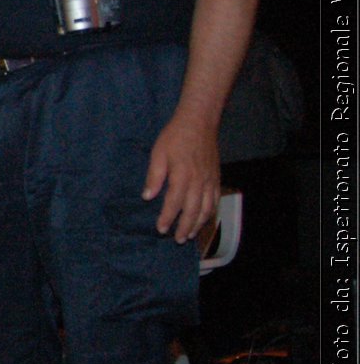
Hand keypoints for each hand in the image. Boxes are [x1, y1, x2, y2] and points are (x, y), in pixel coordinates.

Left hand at [143, 114, 220, 242]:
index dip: (167, 218)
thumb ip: (154, 176)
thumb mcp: (158, 153)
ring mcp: (210, 180)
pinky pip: (215, 200)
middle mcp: (199, 181)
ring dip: (199, 224)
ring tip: (191, 234)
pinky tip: (205, 219)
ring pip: (207, 208)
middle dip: (185, 227)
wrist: (199, 123)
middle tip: (178, 239)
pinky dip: (210, 213)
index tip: (161, 229)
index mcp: (182, 176)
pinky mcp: (216, 177)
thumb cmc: (175, 137)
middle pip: (193, 210)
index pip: (174, 203)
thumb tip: (147, 196)